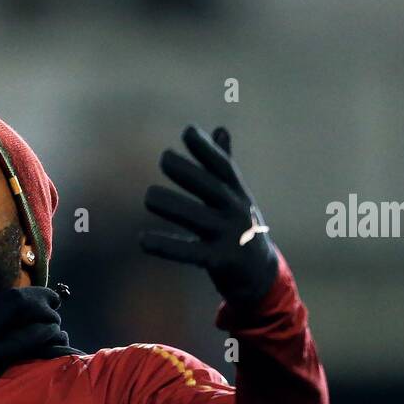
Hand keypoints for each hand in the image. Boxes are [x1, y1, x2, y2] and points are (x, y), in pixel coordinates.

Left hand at [139, 124, 278, 307]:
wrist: (261, 275)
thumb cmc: (241, 228)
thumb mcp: (236, 195)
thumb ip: (223, 165)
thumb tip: (219, 128)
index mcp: (238, 194)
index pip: (223, 167)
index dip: (207, 149)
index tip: (188, 131)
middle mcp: (236, 212)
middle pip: (212, 189)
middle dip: (189, 172)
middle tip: (164, 158)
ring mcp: (230, 237)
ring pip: (197, 218)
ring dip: (172, 206)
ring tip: (148, 196)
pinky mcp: (219, 262)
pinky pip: (189, 253)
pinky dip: (166, 246)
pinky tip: (141, 240)